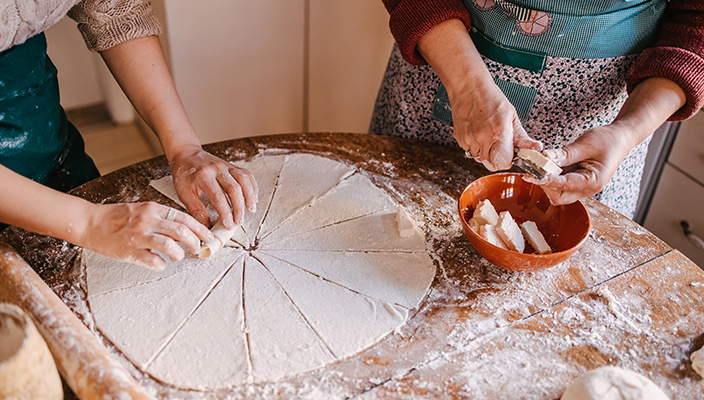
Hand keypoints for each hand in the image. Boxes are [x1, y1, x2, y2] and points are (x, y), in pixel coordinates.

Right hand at [81, 202, 213, 269]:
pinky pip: (152, 260)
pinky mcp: (129, 250)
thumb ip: (161, 218)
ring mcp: (138, 236)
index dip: (200, 229)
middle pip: (181, 231)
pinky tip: (160, 263)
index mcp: (153, 209)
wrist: (90, 222)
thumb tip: (184, 229)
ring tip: (178, 256)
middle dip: (195, 242)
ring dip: (179, 254)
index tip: (208, 237)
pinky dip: (160, 264)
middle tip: (198, 249)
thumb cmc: (117, 217)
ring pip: (169, 245)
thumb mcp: (142, 210)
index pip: (184, 218)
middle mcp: (148, 220)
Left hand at [169, 145, 257, 228]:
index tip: (228, 224)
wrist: (186, 153)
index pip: (218, 196)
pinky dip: (252, 187)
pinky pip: (246, 175)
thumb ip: (196, 210)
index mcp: (202, 176)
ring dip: (249, 196)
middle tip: (239, 222)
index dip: (225, 212)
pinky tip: (253, 198)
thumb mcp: (184, 193)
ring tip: (251, 210)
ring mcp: (226, 166)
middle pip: (234, 188)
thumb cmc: (183, 174)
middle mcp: (216, 169)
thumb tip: (206, 227)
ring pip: (243, 179)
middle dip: (239, 207)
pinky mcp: (232, 165)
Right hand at [450, 80, 541, 169]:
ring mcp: (469, 139)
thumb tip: (535, 148)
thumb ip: (522, 137)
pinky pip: (469, 151)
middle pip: (490, 164)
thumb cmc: (490, 98)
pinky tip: (478, 133)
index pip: (503, 163)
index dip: (508, 161)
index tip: (510, 156)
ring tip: (487, 136)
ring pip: (479, 159)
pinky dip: (475, 146)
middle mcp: (482, 137)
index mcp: (499, 131)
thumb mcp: (512, 115)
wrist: (469, 87)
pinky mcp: (460, 139)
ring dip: (485, 152)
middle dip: (497, 159)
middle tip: (500, 145)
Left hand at [523, 124, 633, 204]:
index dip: (545, 180)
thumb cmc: (608, 140)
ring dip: (548, 180)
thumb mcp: (586, 144)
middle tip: (534, 168)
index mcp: (593, 182)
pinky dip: (553, 175)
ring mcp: (583, 187)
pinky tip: (549, 164)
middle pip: (559, 196)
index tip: (530, 174)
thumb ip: (565, 154)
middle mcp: (587, 189)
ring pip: (558, 192)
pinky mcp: (578, 182)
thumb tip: (544, 158)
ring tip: (541, 164)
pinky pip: (561, 184)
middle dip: (545, 184)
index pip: (563, 185)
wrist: (621, 138)